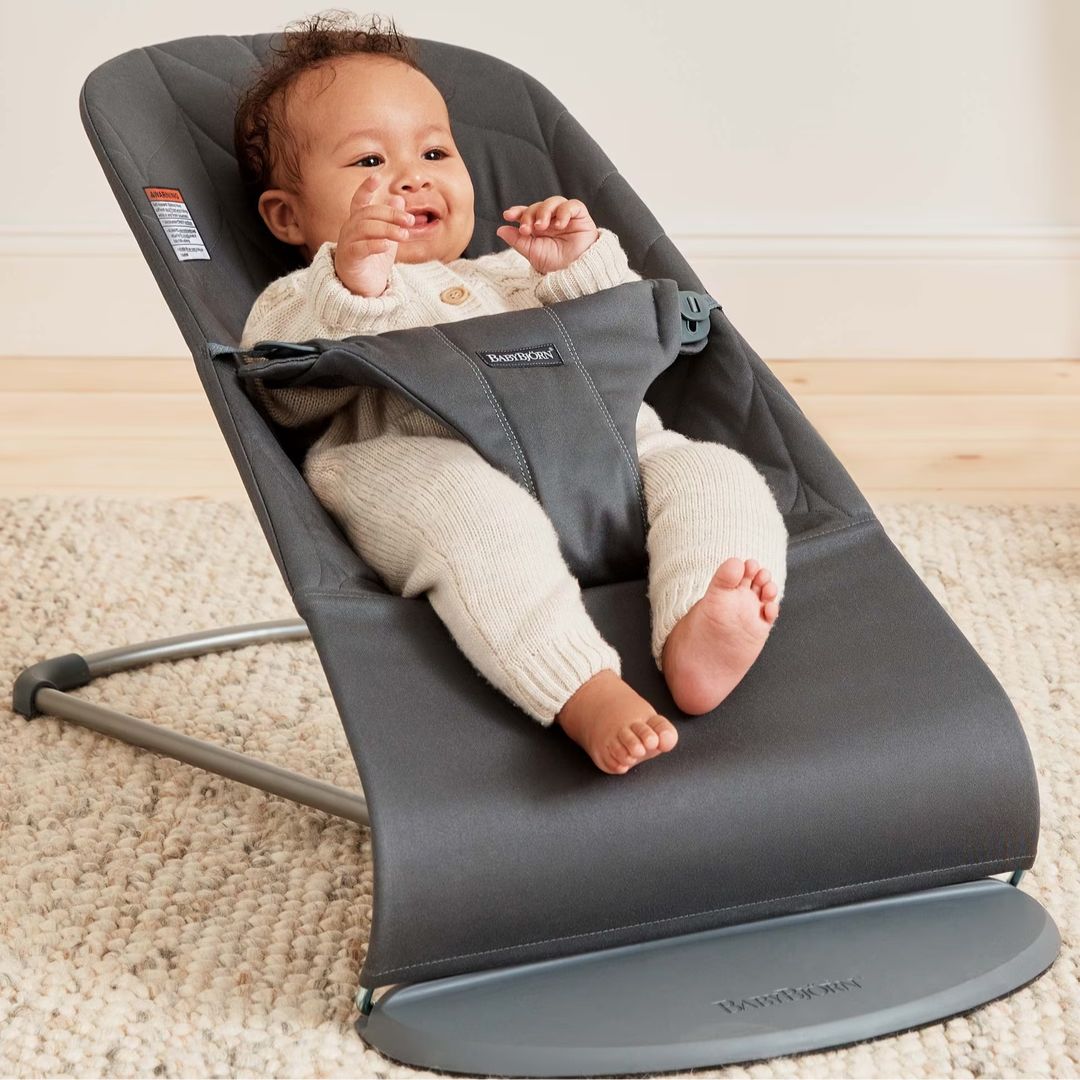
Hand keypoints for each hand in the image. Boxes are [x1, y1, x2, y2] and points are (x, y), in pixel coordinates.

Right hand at [333, 174, 414, 296]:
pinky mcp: (349, 259)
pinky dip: (375, 244)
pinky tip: (387, 245)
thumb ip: (392, 221)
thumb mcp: (386, 238)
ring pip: (365, 228)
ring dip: (387, 229)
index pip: (359, 201)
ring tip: (404, 235)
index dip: (366, 188)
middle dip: (390, 214)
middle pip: (368, 214)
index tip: (377, 176)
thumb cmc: (373, 262)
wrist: (364, 289)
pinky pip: (360, 248)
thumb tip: (399, 199)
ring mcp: (347, 243)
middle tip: (409, 220)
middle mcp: (349, 229)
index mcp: (358, 222)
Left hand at [496, 197, 598, 273]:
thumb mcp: (532, 253)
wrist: (575, 272)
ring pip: (553, 202)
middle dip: (530, 215)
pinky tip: (560, 225)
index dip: (517, 211)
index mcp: (539, 227)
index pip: (527, 213)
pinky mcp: (580, 216)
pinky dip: (564, 212)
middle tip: (528, 229)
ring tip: (542, 227)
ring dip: (544, 211)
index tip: (508, 216)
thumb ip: (517, 240)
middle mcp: (552, 219)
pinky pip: (572, 205)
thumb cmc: (555, 265)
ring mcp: (565, 217)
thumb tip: (500, 230)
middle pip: (538, 206)